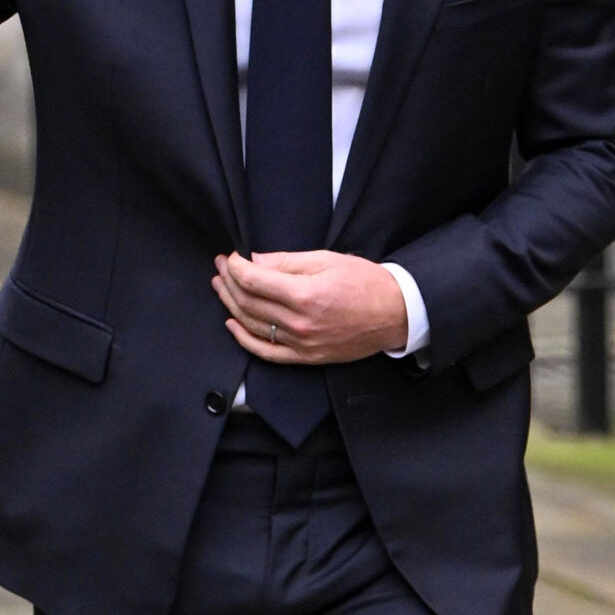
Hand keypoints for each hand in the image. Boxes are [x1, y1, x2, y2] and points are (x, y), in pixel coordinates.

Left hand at [213, 250, 407, 364]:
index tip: (231, 257)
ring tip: (221, 288)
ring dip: (231, 306)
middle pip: (249, 303)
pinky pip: (267, 352)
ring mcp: (302, 344)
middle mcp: (300, 323)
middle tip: (221, 267)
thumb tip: (255, 261)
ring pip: (253, 326)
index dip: (236, 267)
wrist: (394, 314)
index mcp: (305, 295)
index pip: (255, 281)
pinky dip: (245, 340)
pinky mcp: (306, 357)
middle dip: (230, 282)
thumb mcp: (327, 260)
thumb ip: (287, 262)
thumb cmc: (365, 282)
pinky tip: (232, 325)